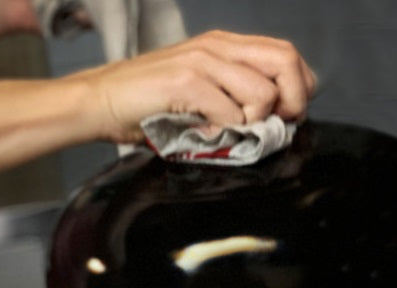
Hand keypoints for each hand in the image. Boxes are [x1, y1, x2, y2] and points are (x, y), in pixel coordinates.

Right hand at [72, 30, 315, 144]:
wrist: (100, 100)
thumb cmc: (143, 102)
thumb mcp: (195, 88)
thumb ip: (228, 93)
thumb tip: (265, 118)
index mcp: (223, 44)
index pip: (285, 53)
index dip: (297, 86)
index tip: (285, 114)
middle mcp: (217, 46)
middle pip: (285, 63)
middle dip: (290, 102)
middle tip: (273, 127)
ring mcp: (201, 62)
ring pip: (261, 92)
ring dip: (253, 122)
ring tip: (228, 132)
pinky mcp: (185, 84)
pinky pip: (228, 112)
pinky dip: (223, 131)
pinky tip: (204, 133)